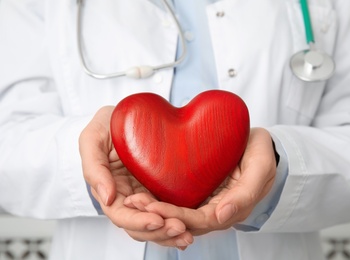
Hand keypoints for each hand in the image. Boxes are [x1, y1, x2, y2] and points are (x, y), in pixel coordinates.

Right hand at [79, 106, 192, 247]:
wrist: (126, 114)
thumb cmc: (105, 125)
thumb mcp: (92, 139)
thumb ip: (94, 168)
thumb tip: (107, 198)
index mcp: (110, 189)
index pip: (121, 215)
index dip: (137, 222)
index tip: (156, 221)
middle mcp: (128, 196)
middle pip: (141, 225)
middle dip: (159, 232)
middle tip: (180, 229)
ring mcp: (146, 193)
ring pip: (156, 222)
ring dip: (170, 232)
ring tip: (187, 234)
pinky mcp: (162, 187)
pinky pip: (169, 209)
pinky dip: (179, 220)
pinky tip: (191, 226)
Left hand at [125, 128, 276, 235]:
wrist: (257, 143)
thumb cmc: (260, 153)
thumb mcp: (261, 167)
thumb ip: (246, 193)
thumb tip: (222, 217)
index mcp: (230, 209)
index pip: (199, 221)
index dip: (176, 217)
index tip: (153, 208)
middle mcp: (215, 210)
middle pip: (183, 222)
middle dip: (158, 215)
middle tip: (134, 203)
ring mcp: (205, 201)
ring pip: (177, 215)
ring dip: (155, 211)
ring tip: (132, 201)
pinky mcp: (197, 191)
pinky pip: (177, 201)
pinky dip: (159, 200)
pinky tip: (142, 192)